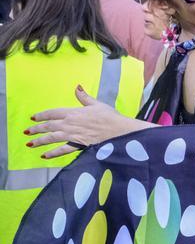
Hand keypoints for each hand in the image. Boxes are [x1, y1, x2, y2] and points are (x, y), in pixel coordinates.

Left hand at [27, 86, 146, 158]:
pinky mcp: (77, 145)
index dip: (42, 115)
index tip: (33, 117)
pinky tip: (44, 155)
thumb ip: (84, 97)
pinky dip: (53, 153)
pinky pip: (62, 149)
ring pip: (52, 138)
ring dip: (40, 141)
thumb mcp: (97, 104)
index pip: (53, 113)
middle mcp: (69, 124)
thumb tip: (77, 87)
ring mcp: (72, 135)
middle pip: (49, 126)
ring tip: (30, 143)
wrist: (119, 131)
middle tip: (27, 132)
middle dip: (36, 129)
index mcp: (73, 112)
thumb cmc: (110, 116)